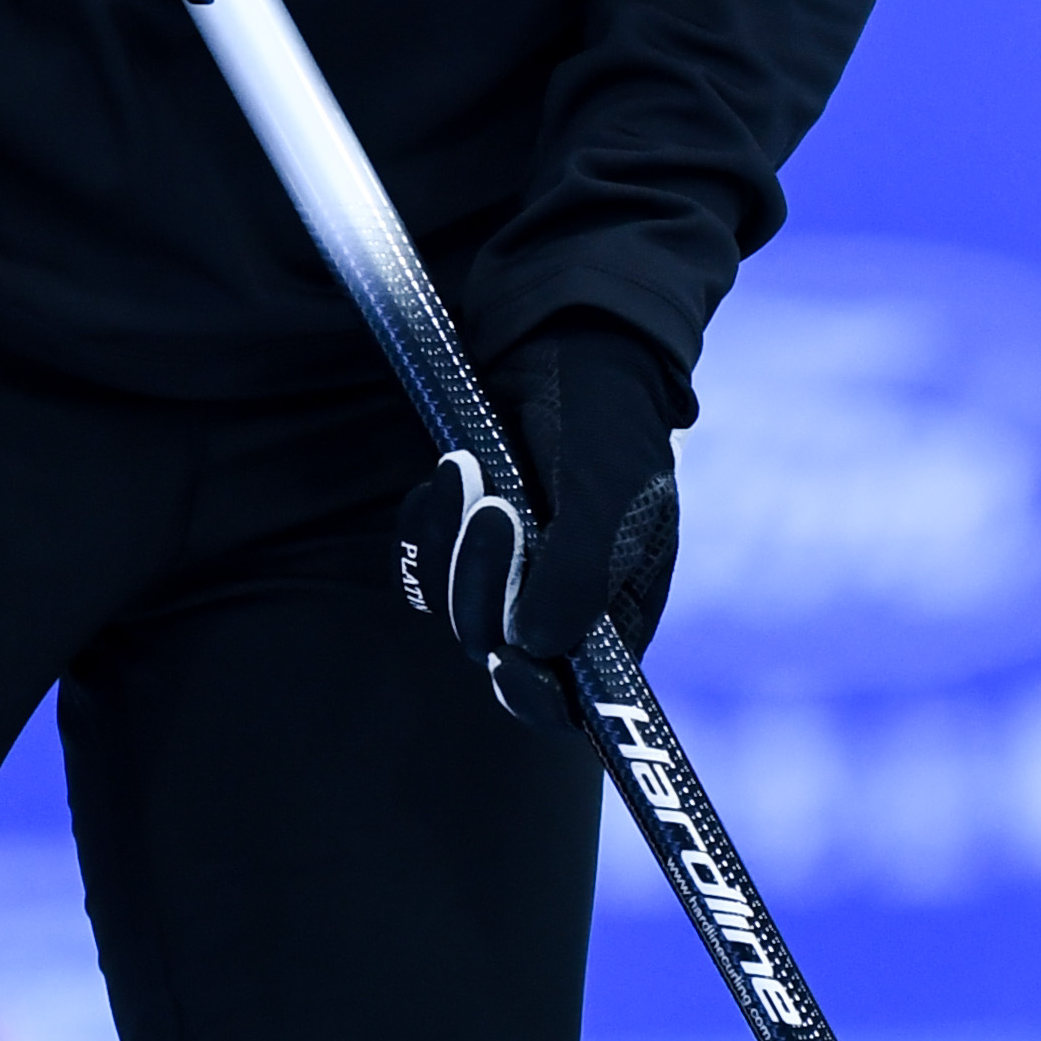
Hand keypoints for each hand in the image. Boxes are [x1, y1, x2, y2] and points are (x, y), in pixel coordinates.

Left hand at [394, 314, 685, 729]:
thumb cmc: (605, 422)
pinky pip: (420, 568)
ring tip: (470, 467)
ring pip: (455, 610)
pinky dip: (424, 526)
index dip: (539, 695)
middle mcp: (564, 609)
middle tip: (495, 508)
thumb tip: (536, 648)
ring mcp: (510, 579)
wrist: (560, 343)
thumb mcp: (607, 498)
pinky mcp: (462, 545)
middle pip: (503, 654)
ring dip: (452, 542)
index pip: (578, 697)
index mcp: (619, 615)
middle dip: (483, 585)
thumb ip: (579, 578)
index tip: (508, 662)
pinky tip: (447, 475)